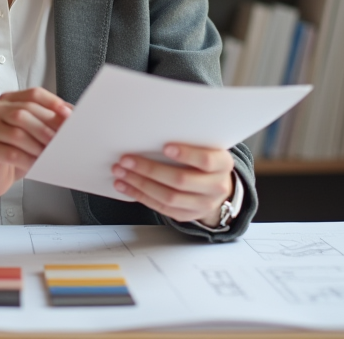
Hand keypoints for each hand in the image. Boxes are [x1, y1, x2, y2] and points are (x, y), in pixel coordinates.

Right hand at [0, 88, 71, 220]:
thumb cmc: (13, 152)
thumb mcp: (32, 134)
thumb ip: (47, 122)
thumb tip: (71, 117)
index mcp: (9, 100)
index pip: (33, 94)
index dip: (53, 103)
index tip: (69, 116)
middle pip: (24, 112)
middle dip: (47, 128)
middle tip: (62, 141)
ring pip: (17, 134)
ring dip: (38, 146)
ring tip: (51, 155)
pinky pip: (9, 153)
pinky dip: (27, 160)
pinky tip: (37, 166)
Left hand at [111, 143, 234, 226]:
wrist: (217, 186)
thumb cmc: (206, 160)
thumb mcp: (207, 147)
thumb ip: (190, 141)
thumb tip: (154, 129)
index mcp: (222, 164)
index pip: (206, 160)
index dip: (186, 154)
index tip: (165, 147)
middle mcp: (216, 186)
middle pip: (181, 180)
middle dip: (150, 169)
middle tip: (127, 159)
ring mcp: (202, 204)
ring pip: (168, 197)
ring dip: (139, 184)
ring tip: (121, 172)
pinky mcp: (187, 215)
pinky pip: (161, 207)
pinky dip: (140, 196)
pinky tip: (126, 186)